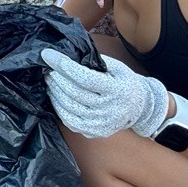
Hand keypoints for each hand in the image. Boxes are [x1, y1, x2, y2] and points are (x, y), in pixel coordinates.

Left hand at [41, 49, 169, 138]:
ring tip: (50, 81)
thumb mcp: (117, 67)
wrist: (140, 108)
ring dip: (54, 92)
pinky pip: (70, 122)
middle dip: (57, 78)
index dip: (63, 65)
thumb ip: (96, 61)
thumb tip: (68, 54)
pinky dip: (59, 108)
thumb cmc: (125, 82)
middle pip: (74, 93)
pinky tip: (55, 97)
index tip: (48, 54)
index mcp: (116, 90)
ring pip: (69, 108)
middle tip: (48, 68)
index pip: (84, 77)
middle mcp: (109, 109)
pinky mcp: (94, 132)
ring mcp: (101, 123)